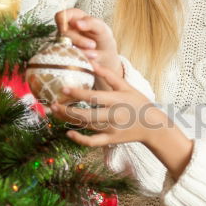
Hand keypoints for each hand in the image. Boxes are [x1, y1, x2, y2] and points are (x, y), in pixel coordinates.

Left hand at [53, 65, 193, 177]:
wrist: (153, 126)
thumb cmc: (139, 102)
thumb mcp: (127, 87)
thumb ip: (109, 75)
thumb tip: (92, 63)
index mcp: (117, 100)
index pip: (94, 97)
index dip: (77, 93)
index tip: (63, 88)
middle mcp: (113, 116)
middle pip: (86, 115)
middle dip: (67, 110)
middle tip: (52, 104)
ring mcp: (111, 129)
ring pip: (86, 126)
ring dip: (68, 120)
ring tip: (54, 112)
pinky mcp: (110, 140)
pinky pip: (92, 142)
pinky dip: (80, 140)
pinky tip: (69, 133)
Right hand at [57, 8, 122, 82]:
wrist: (106, 58)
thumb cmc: (103, 39)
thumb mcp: (102, 29)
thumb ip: (91, 23)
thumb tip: (77, 23)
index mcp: (74, 18)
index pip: (60, 16)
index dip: (62, 21)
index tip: (72, 27)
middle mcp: (66, 30)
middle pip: (63, 33)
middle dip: (78, 40)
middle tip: (93, 45)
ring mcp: (65, 44)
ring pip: (65, 46)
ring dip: (81, 51)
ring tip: (95, 54)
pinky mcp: (67, 56)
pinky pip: (69, 57)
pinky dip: (81, 58)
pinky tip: (91, 59)